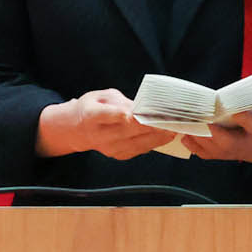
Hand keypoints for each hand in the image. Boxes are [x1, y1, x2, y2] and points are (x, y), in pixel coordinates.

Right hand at [36, 89, 176, 159]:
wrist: (77, 130)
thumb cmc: (93, 108)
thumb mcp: (103, 96)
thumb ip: (122, 102)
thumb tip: (142, 108)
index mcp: (91, 116)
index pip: (107, 115)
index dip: (123, 115)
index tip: (138, 112)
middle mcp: (99, 135)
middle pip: (127, 131)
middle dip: (150, 125)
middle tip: (170, 119)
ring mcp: (109, 148)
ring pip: (136, 143)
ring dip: (157, 136)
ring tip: (174, 129)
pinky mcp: (118, 155)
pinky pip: (139, 149)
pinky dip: (153, 142)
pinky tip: (166, 136)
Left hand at [182, 101, 251, 167]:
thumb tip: (251, 84)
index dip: (242, 117)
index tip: (233, 109)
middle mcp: (247, 143)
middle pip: (228, 143)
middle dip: (213, 133)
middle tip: (202, 118)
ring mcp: (235, 152)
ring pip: (214, 150)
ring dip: (198, 137)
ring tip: (187, 122)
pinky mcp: (226, 156)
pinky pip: (207, 154)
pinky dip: (193, 146)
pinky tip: (186, 134)